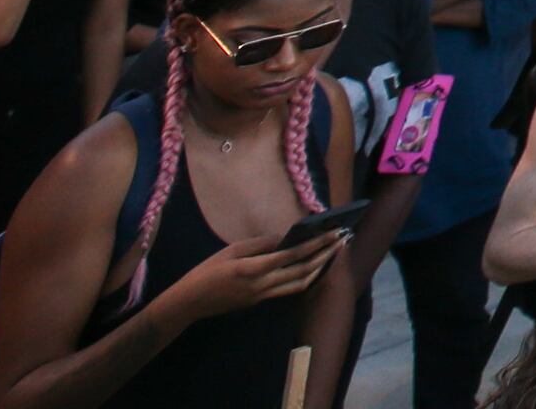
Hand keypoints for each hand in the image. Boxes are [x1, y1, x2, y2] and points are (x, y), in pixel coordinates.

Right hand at [161, 224, 341, 320]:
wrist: (190, 302)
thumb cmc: (207, 271)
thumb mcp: (231, 251)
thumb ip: (260, 244)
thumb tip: (285, 237)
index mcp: (253, 269)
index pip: (293, 255)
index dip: (316, 244)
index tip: (334, 232)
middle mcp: (262, 285)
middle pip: (303, 271)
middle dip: (327, 254)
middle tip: (344, 240)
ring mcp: (263, 296)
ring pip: (301, 284)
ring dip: (320, 268)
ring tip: (334, 252)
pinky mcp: (261, 301)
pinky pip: (290, 289)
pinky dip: (306, 277)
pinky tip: (314, 266)